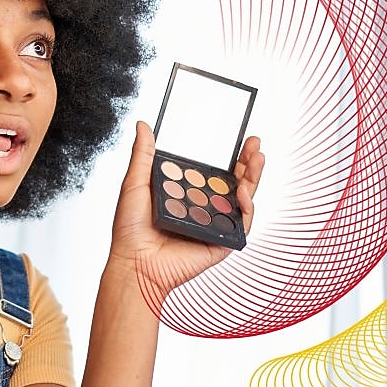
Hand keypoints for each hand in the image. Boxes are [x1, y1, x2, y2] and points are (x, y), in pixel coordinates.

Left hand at [109, 121, 264, 302]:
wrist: (134, 261)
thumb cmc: (130, 228)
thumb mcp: (135, 183)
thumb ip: (143, 155)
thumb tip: (143, 126)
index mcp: (187, 196)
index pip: (215, 173)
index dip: (232, 158)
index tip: (242, 140)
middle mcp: (204, 210)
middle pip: (234, 183)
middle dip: (249, 163)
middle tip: (255, 144)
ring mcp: (215, 226)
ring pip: (242, 200)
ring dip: (253, 178)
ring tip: (257, 159)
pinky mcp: (222, 243)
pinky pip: (242, 224)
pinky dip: (246, 207)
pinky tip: (242, 191)